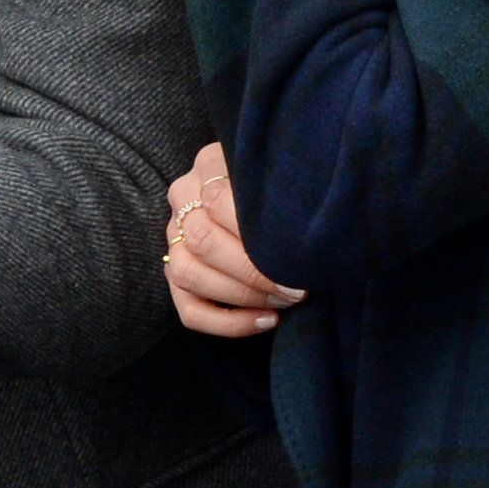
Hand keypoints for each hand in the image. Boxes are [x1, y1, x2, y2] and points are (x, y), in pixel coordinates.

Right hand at [164, 142, 300, 337]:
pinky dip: (226, 323)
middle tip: (297, 288)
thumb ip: (293, 186)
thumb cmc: (293, 189)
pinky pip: (188, 308)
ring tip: (283, 302)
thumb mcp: (290, 171)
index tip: (300, 257)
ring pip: (187, 273)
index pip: (217, 200)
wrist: (286, 198)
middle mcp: (183, 198)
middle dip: (252, 272)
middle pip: (202, 240)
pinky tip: (265, 321)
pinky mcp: (175, 274)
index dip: (256, 234)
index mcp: (209, 165)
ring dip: (240, 295)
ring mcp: (175, 237)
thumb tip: (313, 231)